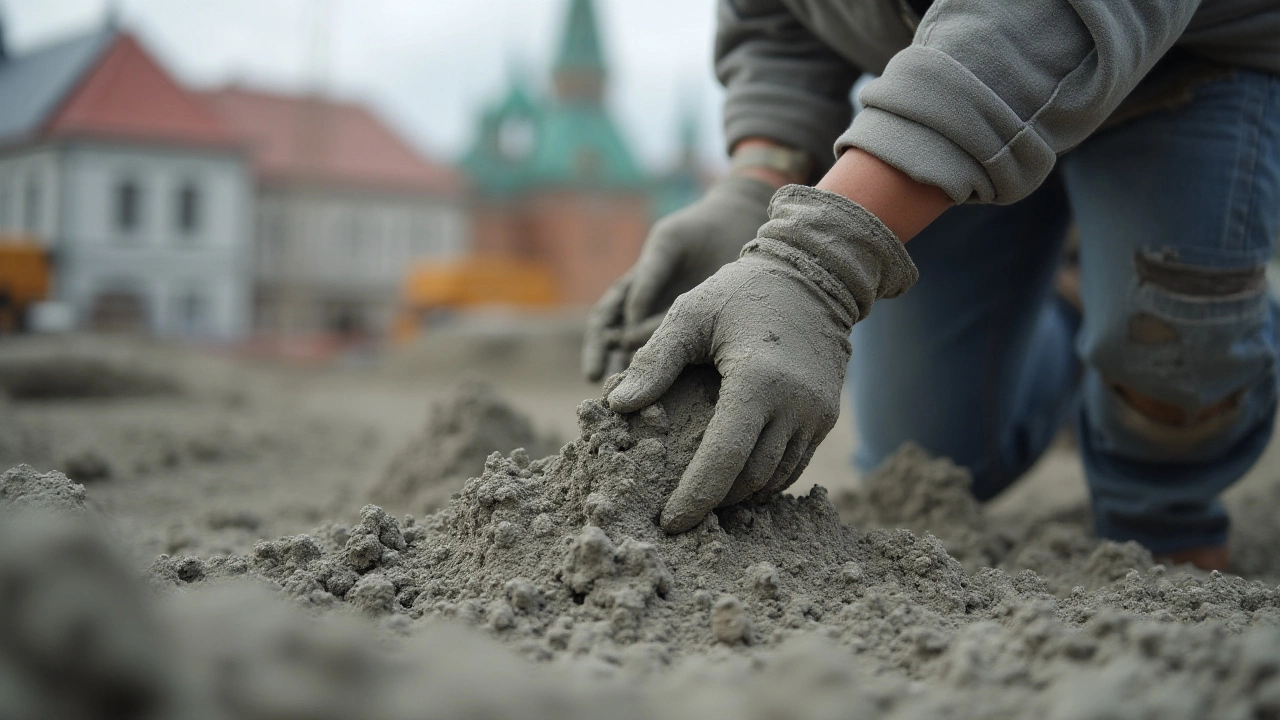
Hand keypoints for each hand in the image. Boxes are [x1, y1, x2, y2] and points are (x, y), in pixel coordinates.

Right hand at [582, 175, 775, 380]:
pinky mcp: (704, 321)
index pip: (606, 322)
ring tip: (638, 402)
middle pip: (622, 344)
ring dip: (641, 374)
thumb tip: (629, 323)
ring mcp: (676, 313)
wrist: (739, 221)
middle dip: (617, 371)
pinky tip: (679, 393)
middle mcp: (651, 304)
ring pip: (651, 350)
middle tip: (612, 399)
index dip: (598, 348)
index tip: (595, 373)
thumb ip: (649, 279)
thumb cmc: (697, 230)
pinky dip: (677, 373)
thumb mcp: (668, 245)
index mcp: (636, 286)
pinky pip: (687, 350)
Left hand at [606, 185, 918, 532]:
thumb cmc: (742, 291)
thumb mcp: (690, 314)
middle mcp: (794, 405)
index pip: (723, 459)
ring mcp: (816, 414)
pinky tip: (734, 479)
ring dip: (738, 495)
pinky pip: (793, 465)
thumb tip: (618, 405)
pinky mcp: (825, 417)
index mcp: (757, 381)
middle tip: (679, 514)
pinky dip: (763, 480)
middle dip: (713, 502)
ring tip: (703, 500)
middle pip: (750, 479)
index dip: (695, 498)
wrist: (814, 275)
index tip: (669, 523)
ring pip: (775, 479)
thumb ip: (654, 361)